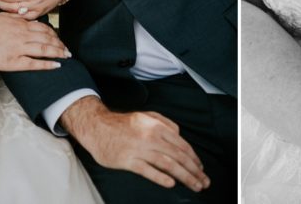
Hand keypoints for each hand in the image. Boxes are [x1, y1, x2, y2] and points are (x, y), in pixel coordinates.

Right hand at [0, 13, 68, 70]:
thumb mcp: (4, 17)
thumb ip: (18, 17)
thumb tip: (28, 17)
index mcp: (21, 24)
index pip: (43, 28)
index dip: (54, 34)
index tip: (59, 38)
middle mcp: (23, 35)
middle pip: (47, 38)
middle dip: (59, 44)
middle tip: (67, 49)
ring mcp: (19, 48)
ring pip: (44, 49)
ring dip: (57, 52)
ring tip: (66, 56)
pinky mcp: (13, 61)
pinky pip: (34, 63)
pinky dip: (46, 64)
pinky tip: (56, 65)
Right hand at [62, 96, 210, 192]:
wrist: (97, 127)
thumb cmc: (123, 124)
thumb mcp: (147, 116)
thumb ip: (165, 123)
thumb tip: (179, 134)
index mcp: (157, 126)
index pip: (182, 145)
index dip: (194, 158)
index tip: (201, 168)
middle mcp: (150, 137)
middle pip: (178, 156)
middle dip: (194, 170)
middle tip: (203, 181)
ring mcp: (139, 149)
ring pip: (167, 164)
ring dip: (184, 176)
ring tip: (194, 185)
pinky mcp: (127, 160)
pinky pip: (147, 170)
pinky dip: (160, 177)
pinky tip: (171, 183)